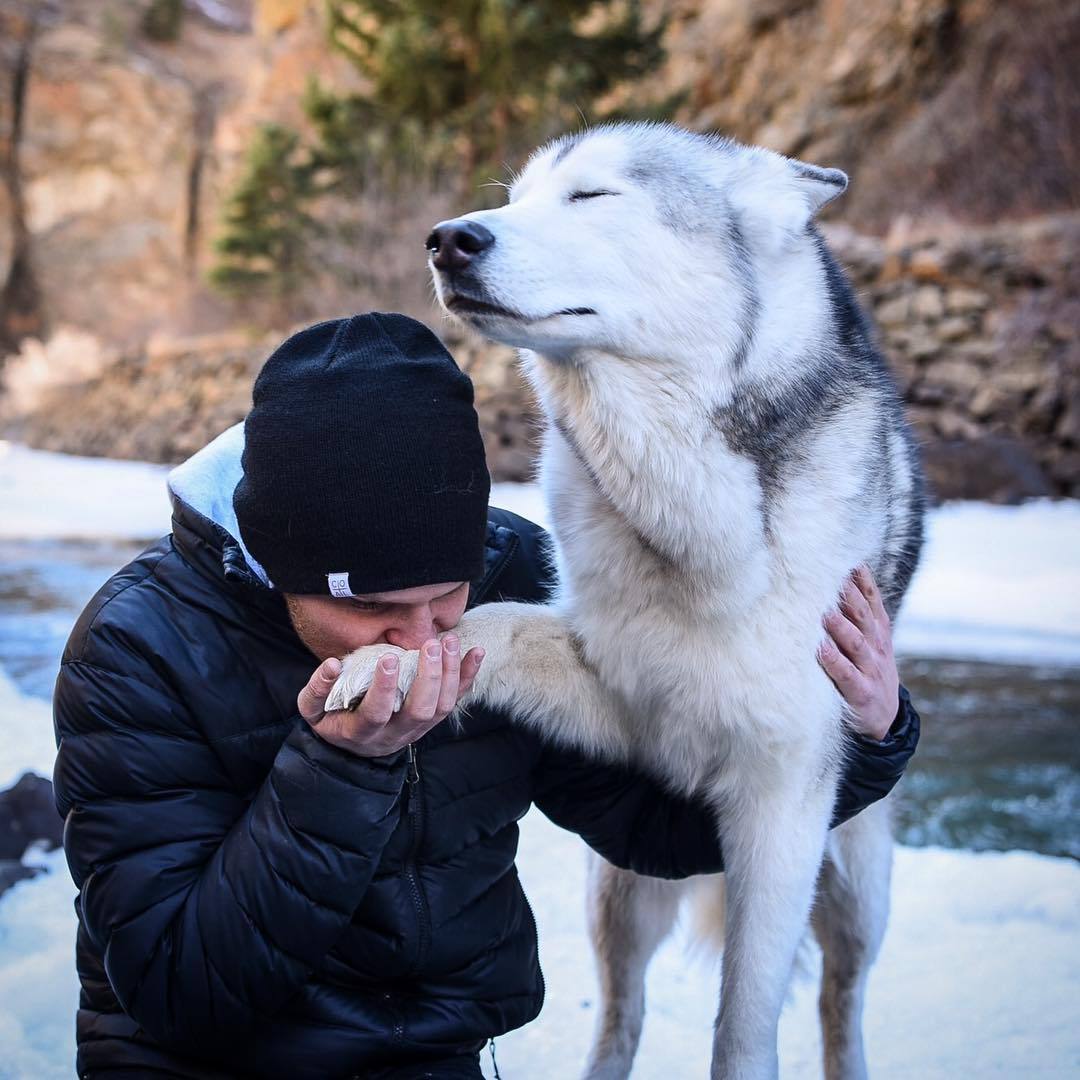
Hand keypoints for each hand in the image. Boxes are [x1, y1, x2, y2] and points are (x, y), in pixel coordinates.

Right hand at [297, 635, 483, 757]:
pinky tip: (476, 652)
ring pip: (442, 708)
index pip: (376, 714)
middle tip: (430, 645)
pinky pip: (456, 701)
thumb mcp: (313, 710)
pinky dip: (467, 677)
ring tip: (449, 642)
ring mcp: (418, 729)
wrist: (354, 749)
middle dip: (428, 677)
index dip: (384, 688)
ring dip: (450, 674)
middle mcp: (395, 734)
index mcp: (362, 731)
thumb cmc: (333, 720)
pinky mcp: (433, 720)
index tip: (388, 658)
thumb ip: (317, 688)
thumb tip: (331, 664)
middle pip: (419, 711)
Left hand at [818, 566, 899, 740]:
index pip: (869, 598)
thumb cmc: (868, 671)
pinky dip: (833, 661)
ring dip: (839, 625)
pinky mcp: (860, 692)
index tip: (843, 557)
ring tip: (823, 610)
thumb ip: (856, 613)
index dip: (858, 578)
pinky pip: (845, 674)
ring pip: (854, 642)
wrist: (886, 719)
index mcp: (877, 630)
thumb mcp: (871, 641)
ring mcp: (869, 669)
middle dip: (846, 594)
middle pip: (861, 615)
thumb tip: (835, 578)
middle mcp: (875, 645)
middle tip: (825, 575)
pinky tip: (820, 649)